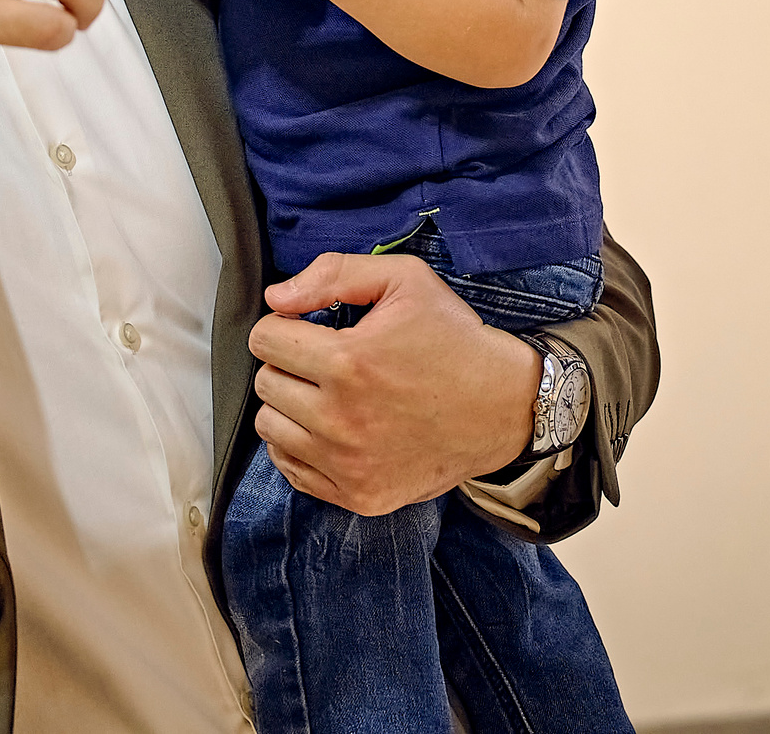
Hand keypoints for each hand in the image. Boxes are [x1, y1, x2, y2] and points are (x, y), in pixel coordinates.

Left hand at [248, 254, 539, 515]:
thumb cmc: (455, 339)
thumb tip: (277, 297)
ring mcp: (348, 465)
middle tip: (325, 360)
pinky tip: (334, 427)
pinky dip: (302, 447)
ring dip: (292, 406)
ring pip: (272, 429)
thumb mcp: (407, 281)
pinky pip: (293, 471)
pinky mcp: (359, 495)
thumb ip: (335, 275)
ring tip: (329, 394)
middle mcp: (341, 420)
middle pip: (265, 384)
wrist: (505, 407)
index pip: (264, 340)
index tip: (308, 328)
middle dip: (288, 364)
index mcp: (348, 363)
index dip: (284, 325)